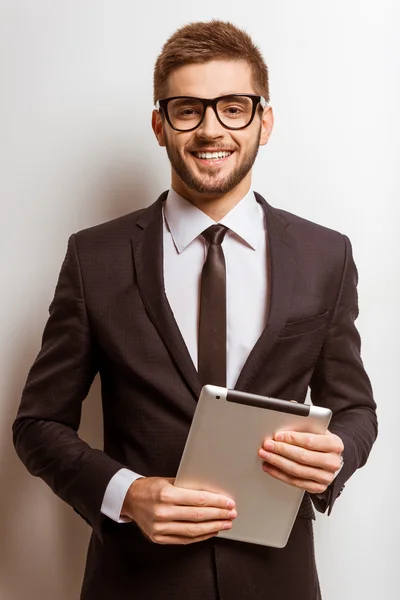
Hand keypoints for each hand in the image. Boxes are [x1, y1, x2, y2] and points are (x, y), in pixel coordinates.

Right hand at [121, 477, 236, 544]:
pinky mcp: (159, 538)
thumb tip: (212, 492)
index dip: (217, 502)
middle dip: (219, 515)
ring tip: (225, 523)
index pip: (198, 500)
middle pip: (198, 516)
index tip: (229, 502)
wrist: (130, 499)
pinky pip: (184, 539)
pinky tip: (211, 531)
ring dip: (213, 528)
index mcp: (166, 495)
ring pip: (193, 530)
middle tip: (231, 513)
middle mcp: (163, 512)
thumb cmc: (151, 487)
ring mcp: (160, 528)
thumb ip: (188, 487)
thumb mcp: (169, 481)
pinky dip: (200, 536)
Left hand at [258, 430, 343, 493]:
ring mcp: (326, 477)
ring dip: (277, 462)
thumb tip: (283, 426)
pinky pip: (295, 482)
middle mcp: (333, 462)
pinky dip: (279, 474)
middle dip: (281, 450)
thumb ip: (303, 427)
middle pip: (302, 456)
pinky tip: (270, 467)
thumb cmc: (320, 441)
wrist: (329, 457)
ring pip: (297, 470)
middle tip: (268, 445)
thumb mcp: (316, 430)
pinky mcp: (318, 488)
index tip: (277, 436)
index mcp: (335, 444)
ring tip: (266, 455)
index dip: (292, 438)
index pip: (310, 441)